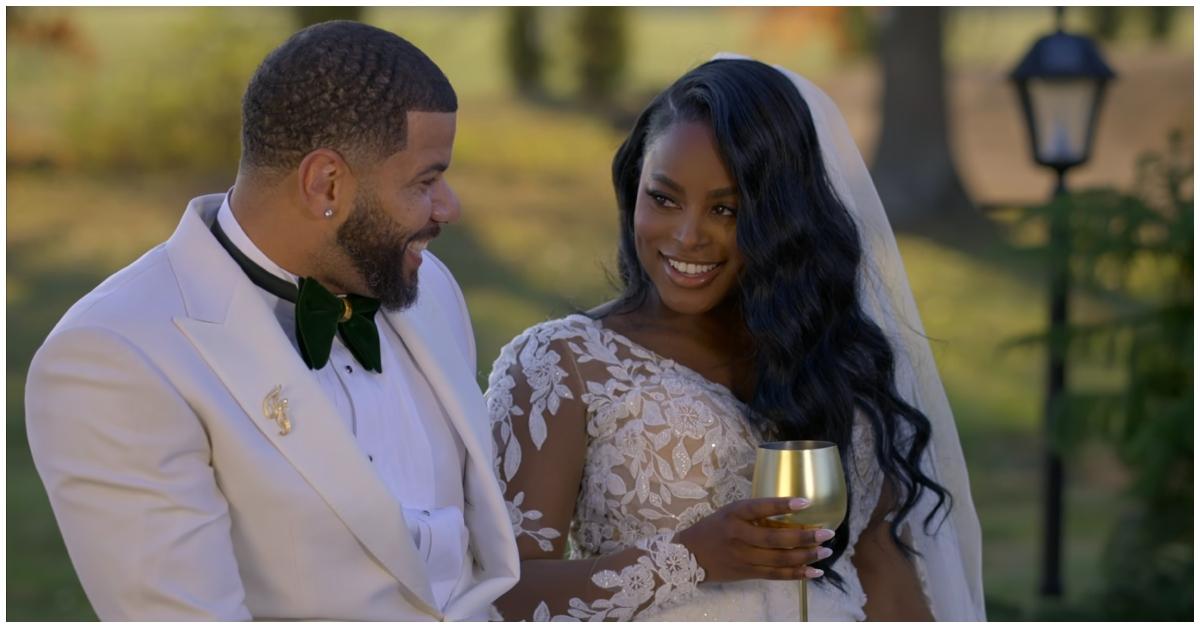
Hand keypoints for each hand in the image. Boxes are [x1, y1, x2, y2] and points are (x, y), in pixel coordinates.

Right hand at [672, 497, 833, 583]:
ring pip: (779, 559)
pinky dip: (796, 574)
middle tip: (827, 533)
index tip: (806, 502)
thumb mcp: (729, 513)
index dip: (783, 505)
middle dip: (804, 537)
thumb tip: (791, 513)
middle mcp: (738, 536)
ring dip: (805, 556)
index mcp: (733, 514)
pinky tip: (814, 571)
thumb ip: (754, 514)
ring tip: (825, 552)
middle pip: (775, 539)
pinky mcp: (747, 573)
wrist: (688, 556)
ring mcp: (743, 557)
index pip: (760, 507)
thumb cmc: (713, 529)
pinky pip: (776, 575)